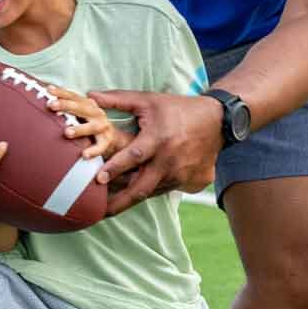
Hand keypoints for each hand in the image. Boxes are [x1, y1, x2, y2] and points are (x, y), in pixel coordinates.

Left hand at [47, 86, 121, 163]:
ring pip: (92, 127)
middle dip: (66, 105)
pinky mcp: (106, 141)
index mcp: (88, 105)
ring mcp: (102, 127)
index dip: (62, 92)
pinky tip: (84, 154)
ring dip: (80, 129)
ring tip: (67, 132)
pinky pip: (100, 147)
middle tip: (51, 105)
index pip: (74, 96)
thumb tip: (46, 100)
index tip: (49, 90)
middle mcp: (96, 113)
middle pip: (81, 107)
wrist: (110, 137)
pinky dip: (93, 151)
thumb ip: (66, 107)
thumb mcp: (79, 113)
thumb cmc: (88, 123)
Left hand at [83, 89, 220, 215]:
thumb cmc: (178, 109)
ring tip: (111, 206)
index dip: (115, 168)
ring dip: (133, 197)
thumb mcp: (148, 100)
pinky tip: (142, 188)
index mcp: (158, 139)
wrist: (218, 121)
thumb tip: (89, 96)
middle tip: (98, 213)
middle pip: (141, 188)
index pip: (134, 156)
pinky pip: (167, 190)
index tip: (98, 179)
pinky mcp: (192, 183)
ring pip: (152, 191)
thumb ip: (118, 99)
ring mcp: (183, 175)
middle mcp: (170, 160)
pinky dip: (153, 189)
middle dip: (119, 203)